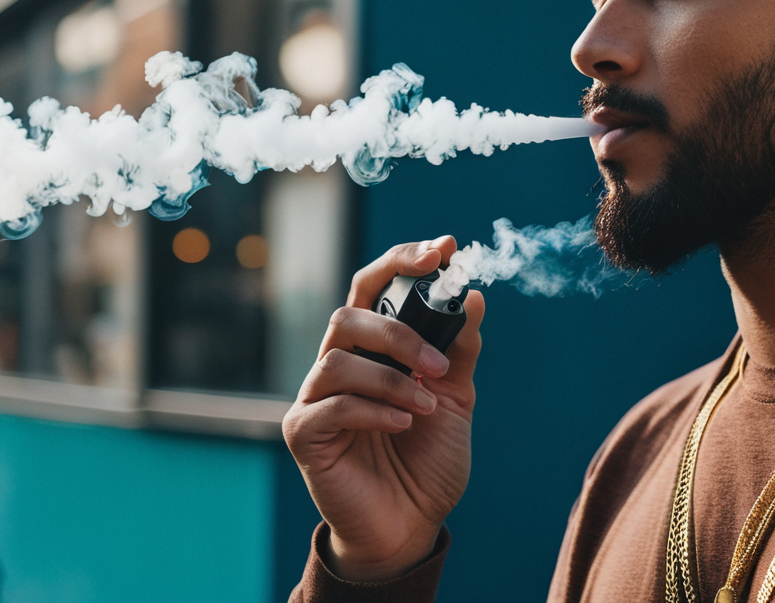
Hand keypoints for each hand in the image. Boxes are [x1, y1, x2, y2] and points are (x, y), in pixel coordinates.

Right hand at [282, 236, 485, 580]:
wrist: (410, 526)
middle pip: (347, 315)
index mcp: (370, 349)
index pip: (371, 286)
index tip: (445, 248)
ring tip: (425, 406)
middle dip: (398, 331)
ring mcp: (314, 398)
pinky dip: (376, 409)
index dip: (402, 260)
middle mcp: (337, 364)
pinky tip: (405, 424)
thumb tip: (471, 296)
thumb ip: (457, 351)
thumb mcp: (454, 400)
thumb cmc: (426, 461)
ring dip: (391, 378)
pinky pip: (332, 406)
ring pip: (338, 359)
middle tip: (438, 364)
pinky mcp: (304, 434)